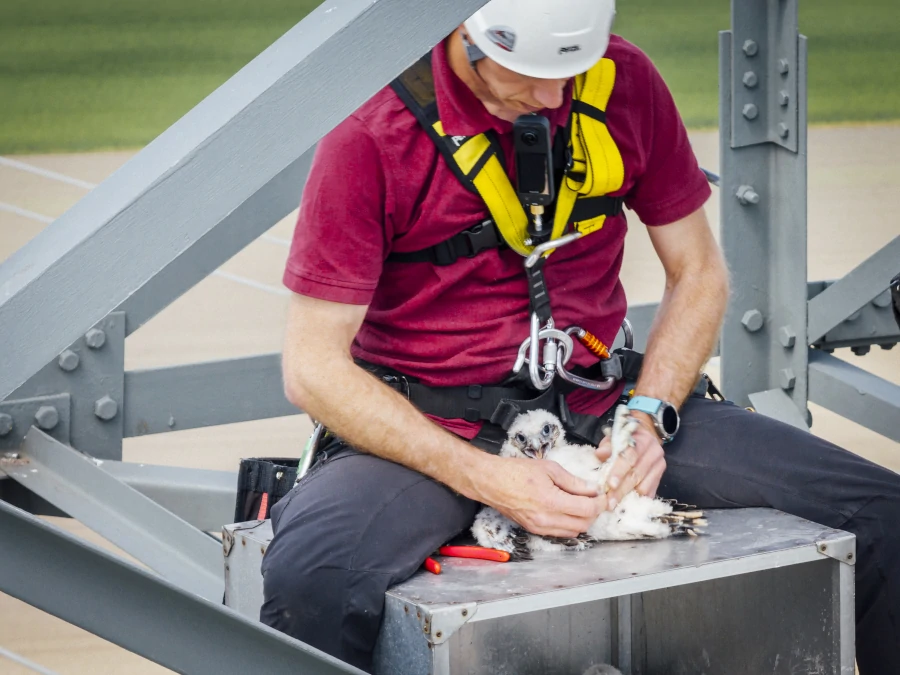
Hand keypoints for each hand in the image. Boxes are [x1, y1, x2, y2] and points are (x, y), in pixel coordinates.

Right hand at [481, 457, 611, 538]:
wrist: (491, 482)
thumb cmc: (516, 471)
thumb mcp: (549, 469)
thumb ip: (573, 482)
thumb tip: (592, 489)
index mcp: (551, 502)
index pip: (587, 509)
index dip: (600, 503)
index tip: (603, 494)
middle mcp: (546, 520)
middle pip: (583, 524)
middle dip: (593, 512)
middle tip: (595, 498)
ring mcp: (539, 528)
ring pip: (573, 532)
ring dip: (582, 520)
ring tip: (582, 504)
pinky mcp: (534, 530)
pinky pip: (560, 533)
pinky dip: (569, 525)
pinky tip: (568, 511)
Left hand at [595, 417, 665, 502]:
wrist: (645, 439)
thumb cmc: (625, 440)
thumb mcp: (615, 438)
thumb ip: (608, 446)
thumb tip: (600, 454)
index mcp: (644, 440)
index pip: (631, 456)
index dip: (620, 471)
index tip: (610, 484)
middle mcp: (655, 453)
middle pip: (637, 474)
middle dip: (621, 489)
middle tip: (609, 501)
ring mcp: (659, 467)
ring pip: (644, 486)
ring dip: (628, 497)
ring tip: (614, 504)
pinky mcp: (660, 479)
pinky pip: (650, 493)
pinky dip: (637, 499)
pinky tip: (625, 505)